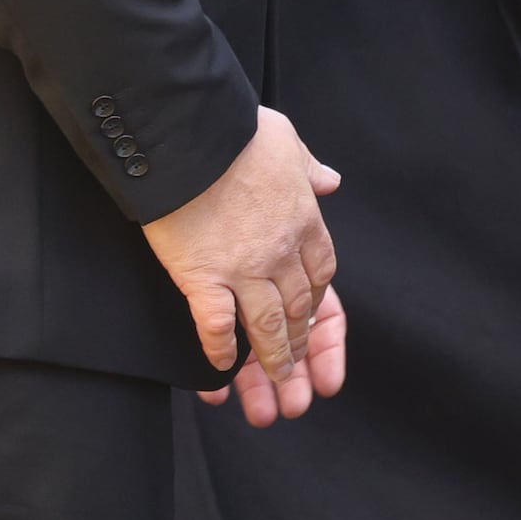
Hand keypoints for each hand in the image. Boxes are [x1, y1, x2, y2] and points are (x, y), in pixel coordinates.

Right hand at [143, 107, 349, 425]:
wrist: (189, 134)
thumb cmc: (234, 131)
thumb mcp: (286, 140)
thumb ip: (309, 167)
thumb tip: (331, 180)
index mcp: (303, 219)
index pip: (321, 272)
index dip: (318, 303)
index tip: (313, 321)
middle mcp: (280, 250)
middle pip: (299, 308)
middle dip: (301, 346)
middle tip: (298, 375)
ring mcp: (244, 267)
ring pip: (267, 326)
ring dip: (272, 361)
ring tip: (273, 388)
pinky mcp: (204, 276)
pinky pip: (217, 324)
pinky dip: (219, 350)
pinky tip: (218, 370)